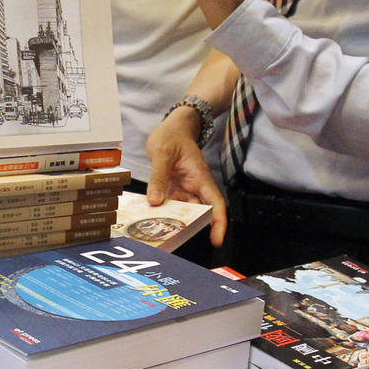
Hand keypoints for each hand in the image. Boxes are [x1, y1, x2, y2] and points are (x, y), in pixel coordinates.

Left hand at [147, 106, 228, 245]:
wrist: (172, 127)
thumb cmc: (172, 136)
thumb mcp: (162, 153)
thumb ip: (158, 176)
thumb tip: (155, 201)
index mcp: (199, 178)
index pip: (215, 203)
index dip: (218, 223)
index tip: (217, 239)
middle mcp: (194, 186)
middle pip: (199, 212)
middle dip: (191, 228)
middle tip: (175, 241)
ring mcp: (183, 189)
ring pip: (183, 211)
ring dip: (174, 222)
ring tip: (160, 234)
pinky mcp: (173, 189)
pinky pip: (170, 204)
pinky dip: (163, 212)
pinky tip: (150, 219)